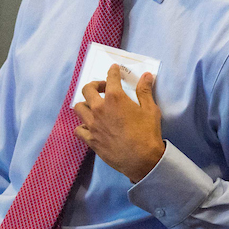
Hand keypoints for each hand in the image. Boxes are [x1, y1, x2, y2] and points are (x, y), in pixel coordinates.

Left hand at [74, 65, 164, 182]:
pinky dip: (82, 125)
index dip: (113, 71)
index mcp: (115, 98)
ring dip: (85, 104)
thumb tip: (146, 75)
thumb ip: (145, 91)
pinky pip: (78, 129)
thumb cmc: (147, 133)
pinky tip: (90, 126)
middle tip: (103, 88)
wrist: (141, 159)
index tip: (114, 69)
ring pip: (78, 108)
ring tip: (94, 106)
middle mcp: (99, 108)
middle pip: (87, 89)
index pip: (111, 78)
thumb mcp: (150, 109)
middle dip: (94, 85)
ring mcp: (92, 124)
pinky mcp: (90, 139)